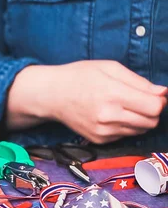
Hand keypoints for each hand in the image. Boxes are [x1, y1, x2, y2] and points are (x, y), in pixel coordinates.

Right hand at [8, 60, 166, 143]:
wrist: (51, 95)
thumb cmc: (79, 76)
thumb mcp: (110, 68)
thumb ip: (139, 81)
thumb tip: (162, 93)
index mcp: (113, 95)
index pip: (154, 107)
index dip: (160, 100)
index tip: (155, 95)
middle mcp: (109, 116)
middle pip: (151, 121)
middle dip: (152, 111)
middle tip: (141, 100)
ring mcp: (103, 131)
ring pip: (140, 130)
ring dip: (139, 119)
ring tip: (125, 106)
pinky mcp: (99, 139)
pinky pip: (125, 135)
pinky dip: (125, 126)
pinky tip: (112, 115)